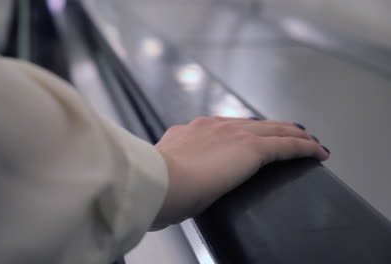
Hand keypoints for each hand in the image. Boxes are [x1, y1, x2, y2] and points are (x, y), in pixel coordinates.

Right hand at [154, 117, 328, 225]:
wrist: (159, 181)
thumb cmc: (157, 183)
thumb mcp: (165, 169)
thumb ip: (174, 167)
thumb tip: (176, 176)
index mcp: (193, 131)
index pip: (226, 128)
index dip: (244, 131)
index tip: (251, 136)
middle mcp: (215, 126)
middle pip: (254, 124)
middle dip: (272, 128)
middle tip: (288, 133)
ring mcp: (234, 134)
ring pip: (274, 130)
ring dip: (293, 134)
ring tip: (307, 140)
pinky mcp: (252, 148)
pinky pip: (286, 145)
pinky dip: (304, 148)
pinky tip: (317, 151)